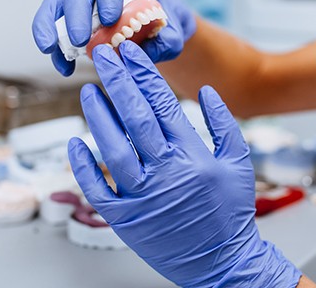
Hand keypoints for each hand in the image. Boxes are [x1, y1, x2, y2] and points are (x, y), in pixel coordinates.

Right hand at [32, 0, 195, 75]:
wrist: (155, 32)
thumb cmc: (163, 27)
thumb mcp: (172, 36)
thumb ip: (165, 42)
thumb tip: (141, 53)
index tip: (110, 18)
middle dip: (76, 11)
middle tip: (81, 40)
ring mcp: (83, 0)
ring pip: (58, 2)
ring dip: (51, 25)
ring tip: (51, 50)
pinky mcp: (72, 19)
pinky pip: (53, 27)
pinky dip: (55, 48)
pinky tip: (64, 67)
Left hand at [68, 41, 300, 286]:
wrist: (222, 262)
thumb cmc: (231, 211)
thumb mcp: (240, 162)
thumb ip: (225, 124)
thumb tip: (206, 91)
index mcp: (193, 156)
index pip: (162, 104)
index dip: (144, 75)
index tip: (130, 53)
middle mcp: (165, 173)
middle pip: (135, 118)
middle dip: (117, 82)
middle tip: (103, 56)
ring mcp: (142, 197)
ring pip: (113, 148)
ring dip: (97, 116)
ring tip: (88, 90)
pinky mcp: (126, 219)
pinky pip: (98, 189)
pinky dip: (84, 166)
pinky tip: (75, 142)